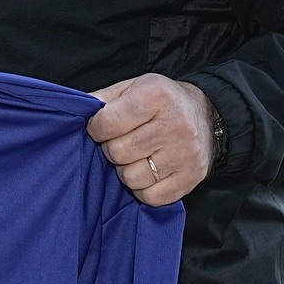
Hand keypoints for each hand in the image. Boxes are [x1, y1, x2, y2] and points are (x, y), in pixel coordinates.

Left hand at [87, 74, 215, 205]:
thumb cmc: (161, 101)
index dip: (96, 128)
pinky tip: (148, 171)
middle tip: (122, 141)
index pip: (107, 124)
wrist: (206, 115)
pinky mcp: (191, 177)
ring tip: (136, 156)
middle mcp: (174, 125)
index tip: (102, 127)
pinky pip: (151, 197)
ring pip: (131, 178)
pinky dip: (143, 188)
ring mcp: (185, 154)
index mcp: (156, 97)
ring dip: (126, 170)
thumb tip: (78, 112)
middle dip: (111, 148)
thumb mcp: (133, 87)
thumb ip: (103, 99)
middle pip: (117, 152)